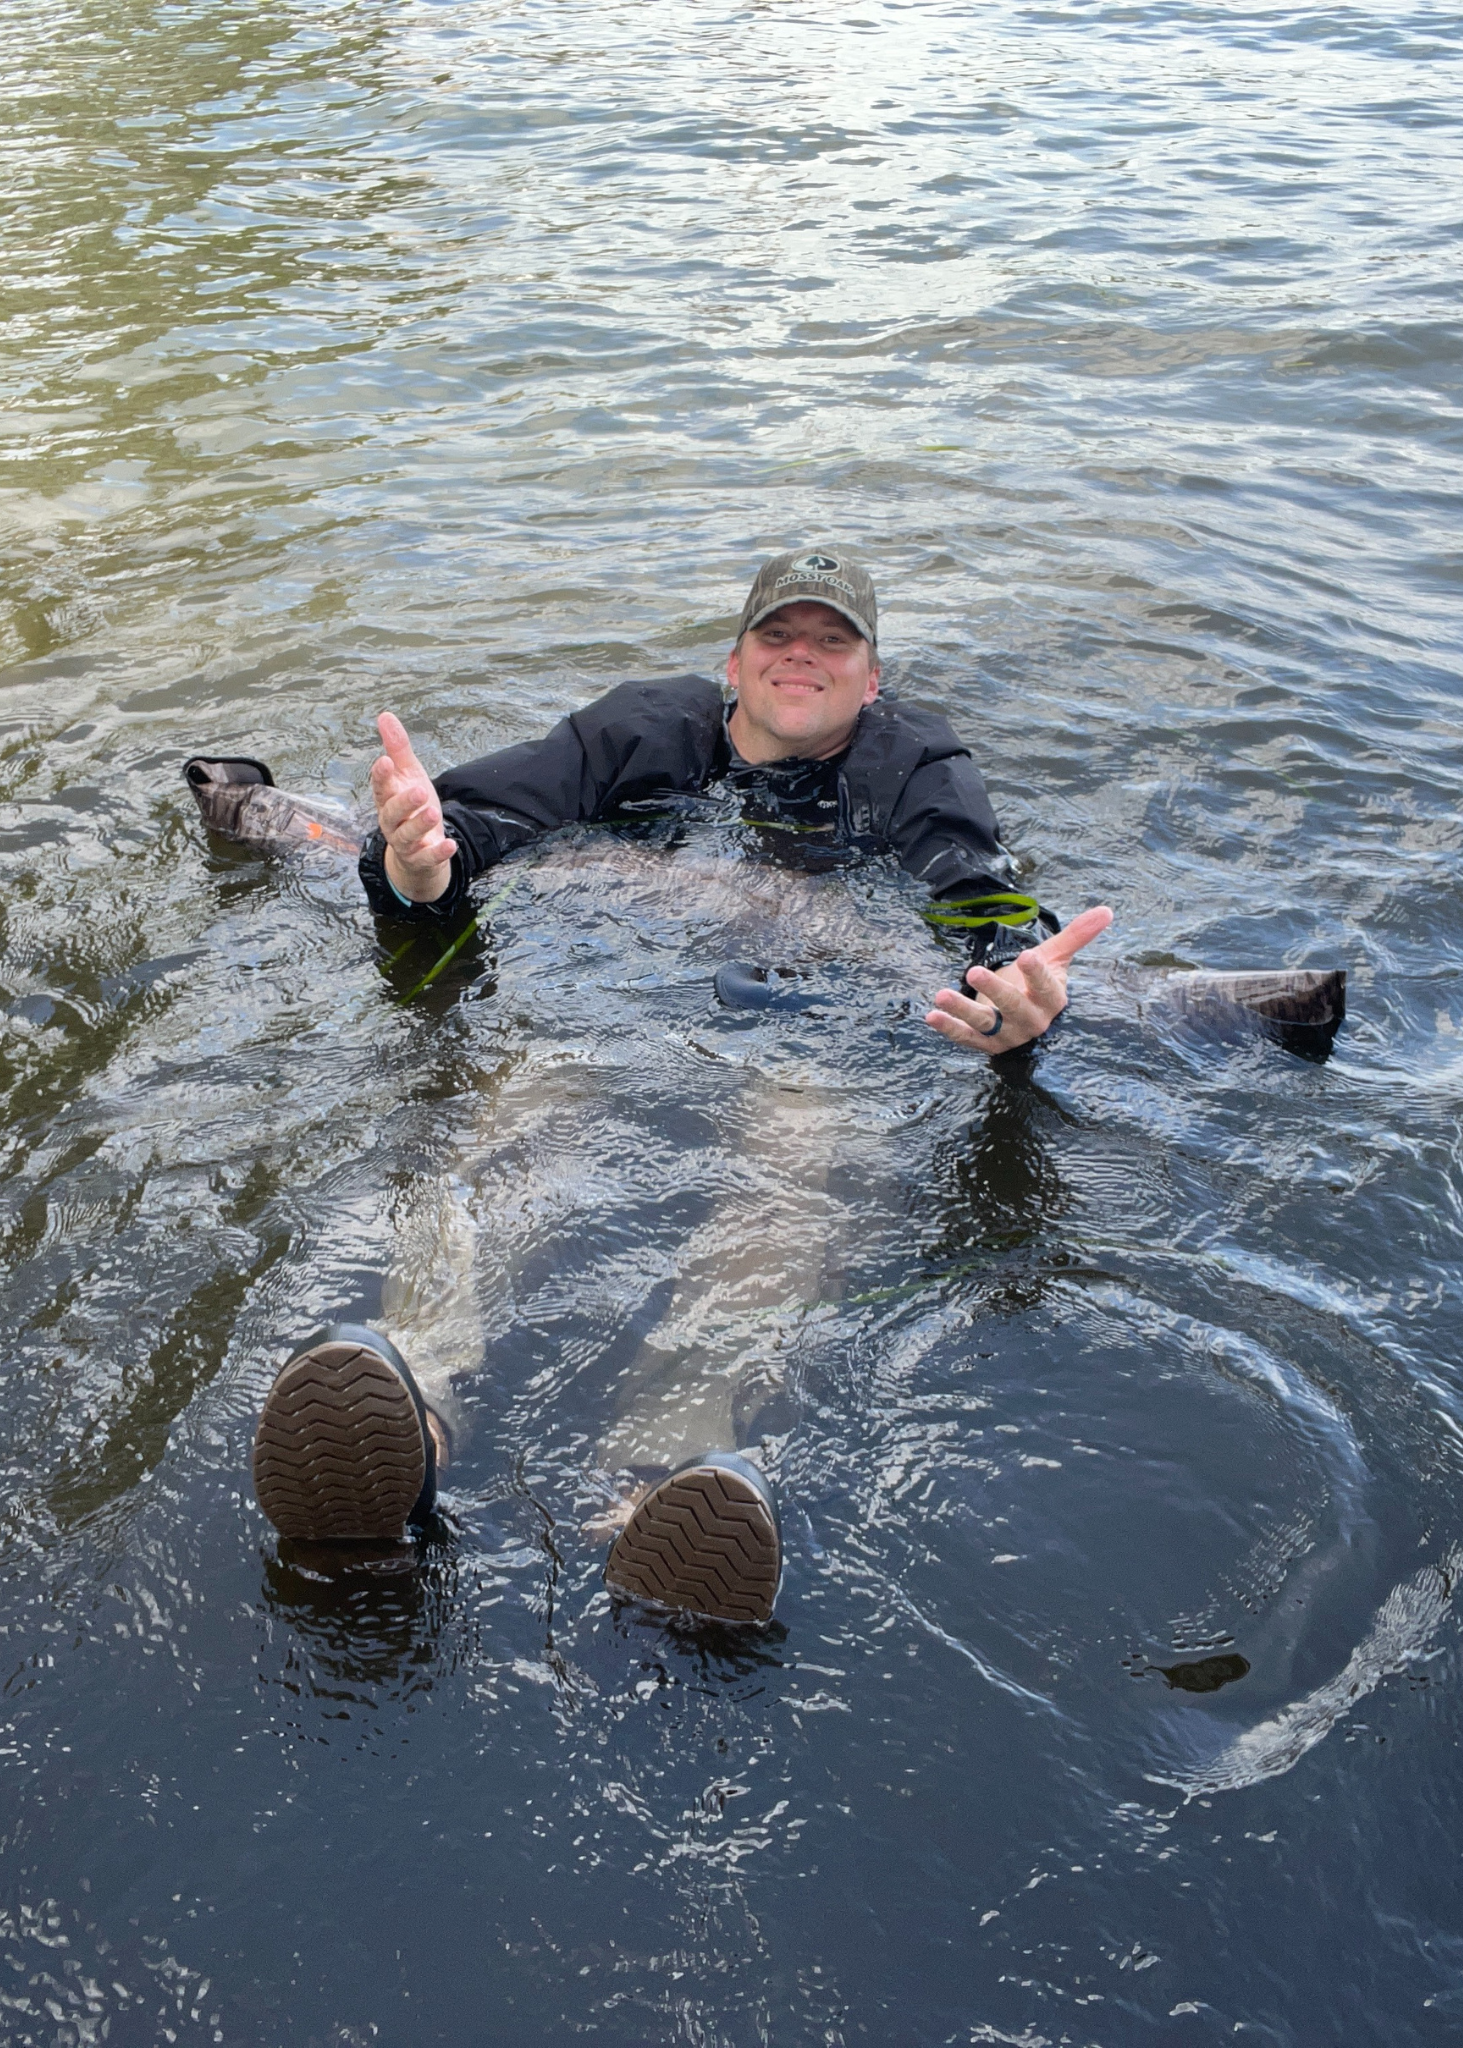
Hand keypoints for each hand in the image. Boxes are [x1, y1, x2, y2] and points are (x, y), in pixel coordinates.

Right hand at [369, 712, 455, 902]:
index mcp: (387, 798)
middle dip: (404, 802)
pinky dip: (438, 852)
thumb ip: (398, 749)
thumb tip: (385, 716)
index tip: (385, 761)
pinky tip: (451, 845)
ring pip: (407, 835)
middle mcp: (391, 821)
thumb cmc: (411, 806)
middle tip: (419, 790)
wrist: (418, 849)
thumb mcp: (409, 775)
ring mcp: (405, 842)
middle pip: (392, 812)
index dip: (381, 776)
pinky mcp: (420, 859)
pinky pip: (427, 858)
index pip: (380, 786)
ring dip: (420, 824)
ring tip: (433, 812)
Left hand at [924, 905, 1113, 1057]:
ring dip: (962, 1010)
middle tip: (975, 971)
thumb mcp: (1055, 955)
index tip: (1027, 955)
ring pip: (985, 1025)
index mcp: (1051, 1000)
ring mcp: (1007, 1035)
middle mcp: (1031, 1021)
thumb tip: (1107, 911)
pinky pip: (966, 1038)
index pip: (1047, 988)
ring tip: (941, 994)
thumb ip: (1077, 935)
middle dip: (996, 991)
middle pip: (1014, 1008)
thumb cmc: (1038, 979)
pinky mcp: (985, 1043)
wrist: (1023, 1009)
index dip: (1038, 974)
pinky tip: (932, 1015)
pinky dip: (949, 1028)